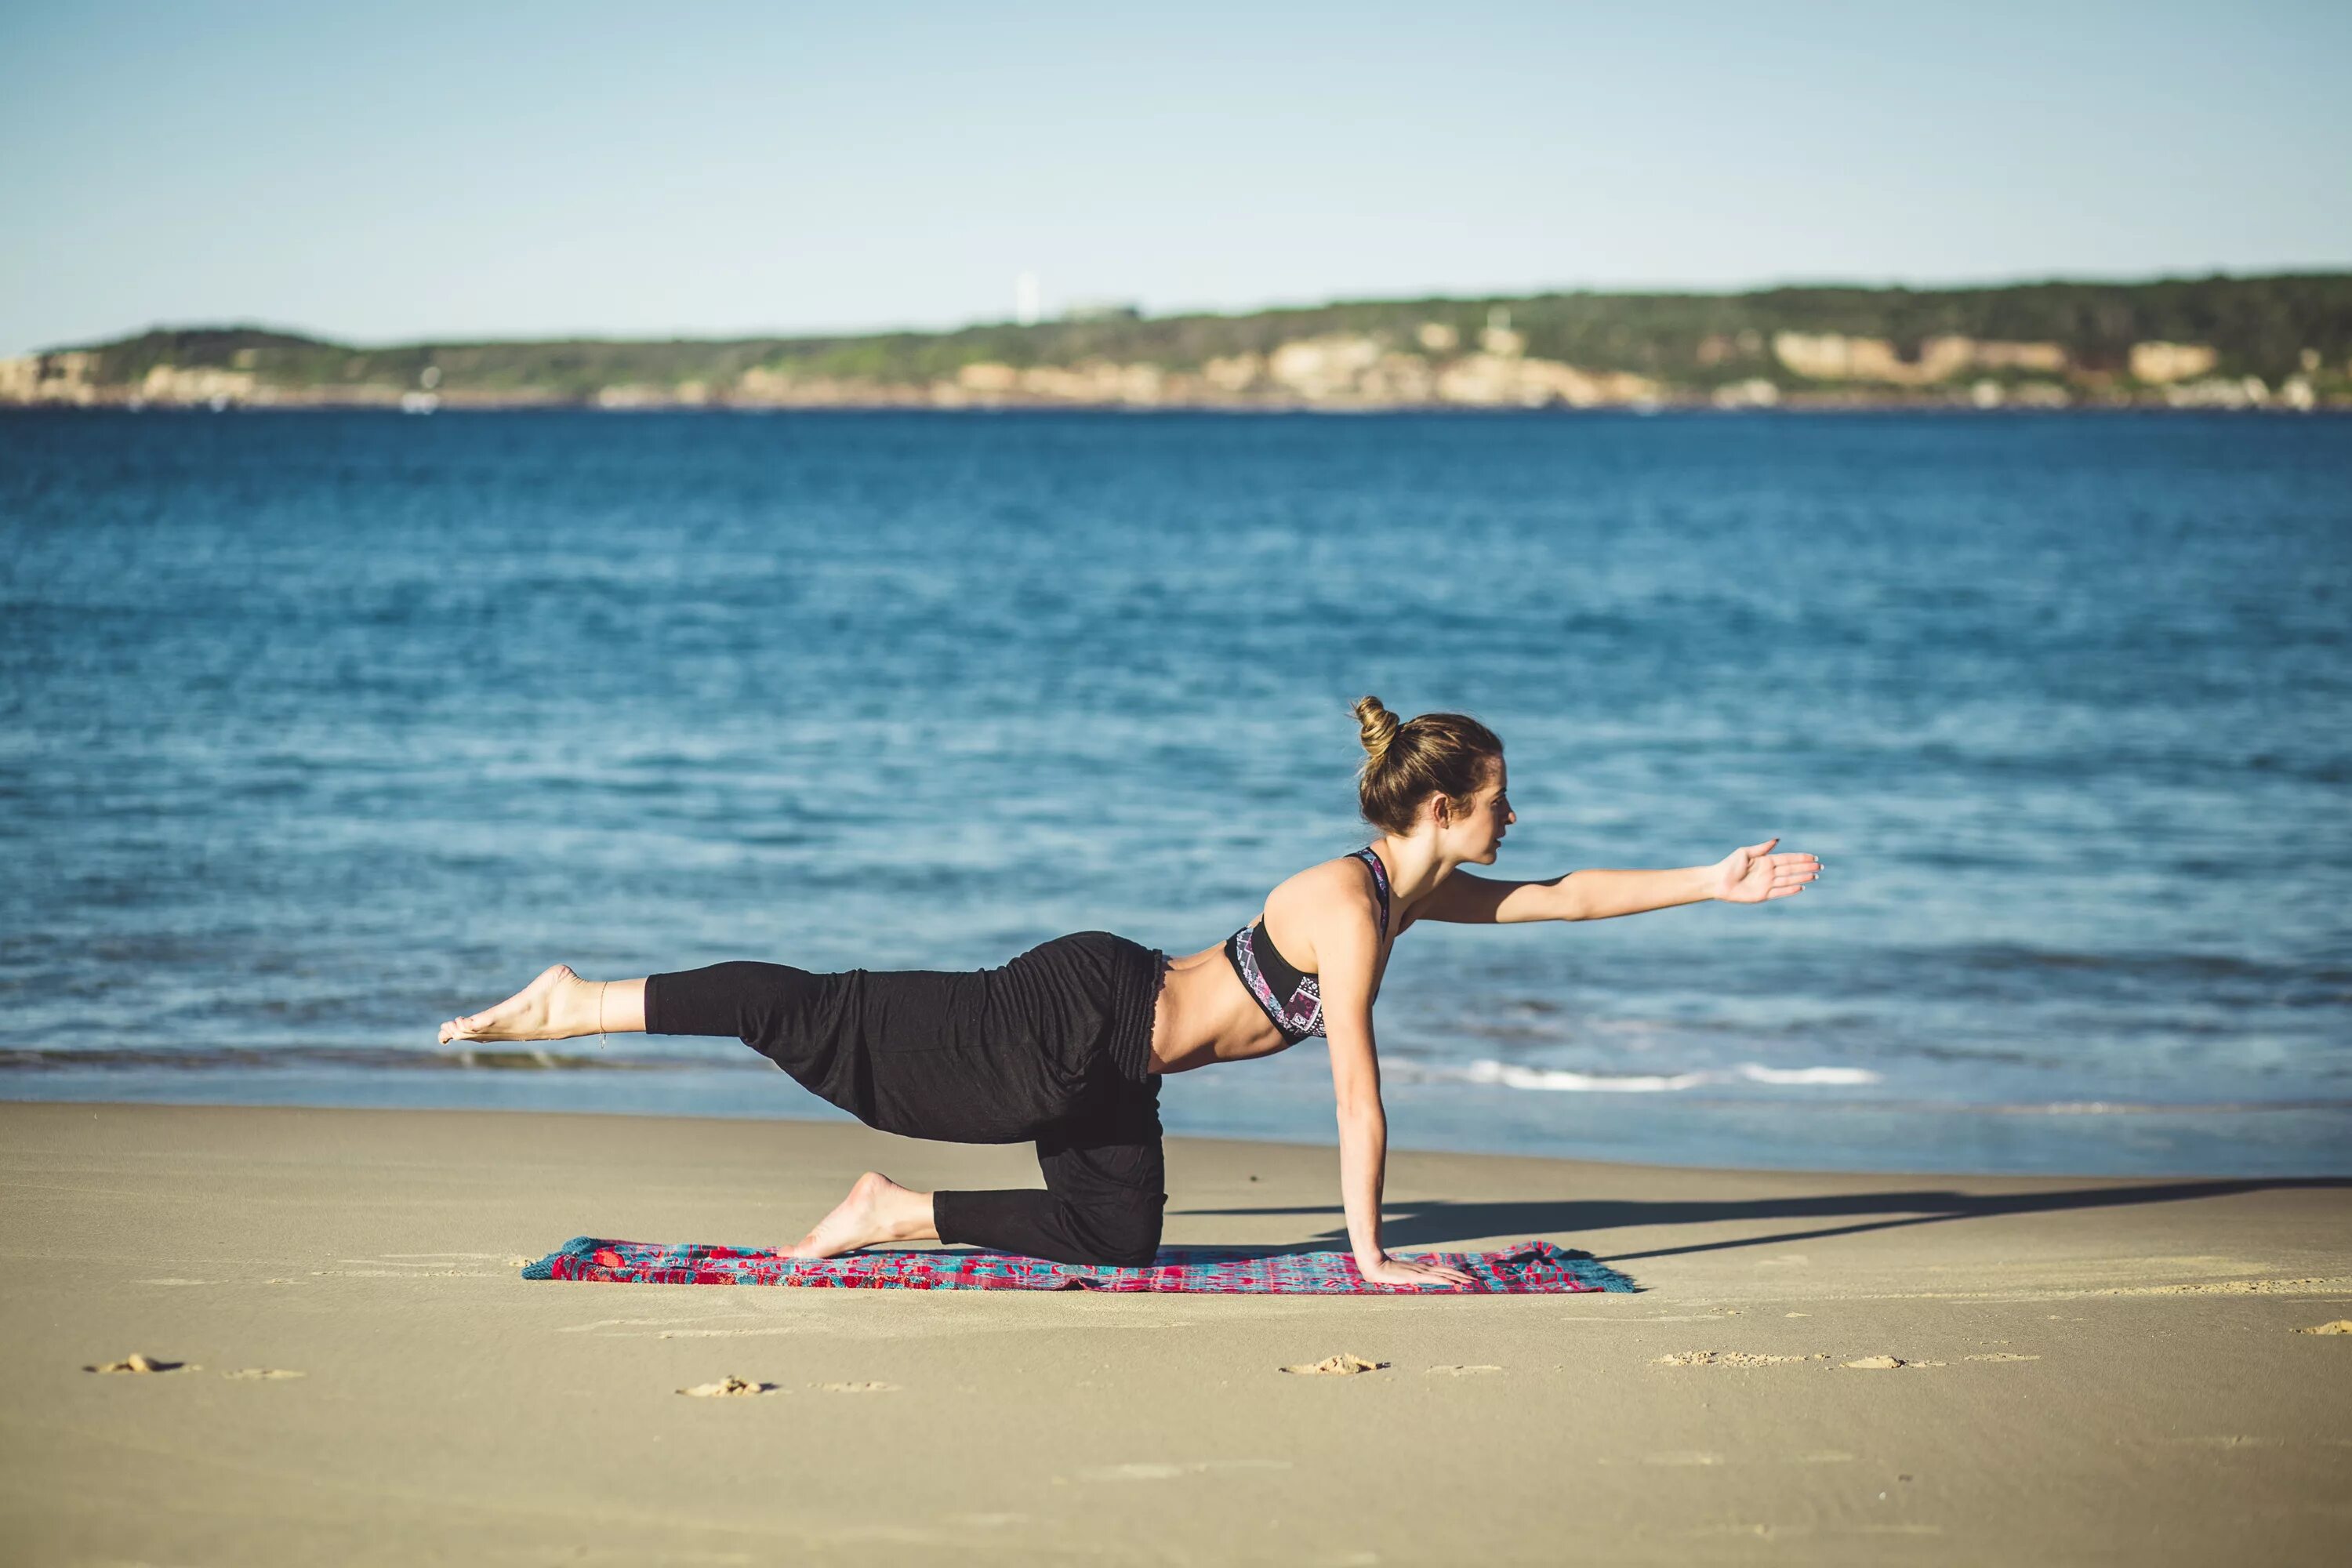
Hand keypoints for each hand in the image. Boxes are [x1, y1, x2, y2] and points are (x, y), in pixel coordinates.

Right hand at [1356, 1253, 1476, 1289]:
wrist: (1375, 1265)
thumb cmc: (1385, 1271)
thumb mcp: (1400, 1276)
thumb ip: (1407, 1277)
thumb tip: (1410, 1281)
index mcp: (1422, 1269)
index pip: (1442, 1270)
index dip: (1455, 1273)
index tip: (1466, 1278)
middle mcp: (1424, 1269)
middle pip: (1447, 1270)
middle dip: (1461, 1276)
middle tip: (1475, 1280)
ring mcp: (1420, 1272)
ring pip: (1444, 1274)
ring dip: (1457, 1278)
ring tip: (1469, 1282)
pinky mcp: (1416, 1276)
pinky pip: (1433, 1278)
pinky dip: (1445, 1279)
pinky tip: (1453, 1282)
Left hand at [1713, 837, 1818, 903]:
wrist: (1718, 881)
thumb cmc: (1729, 865)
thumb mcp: (1745, 853)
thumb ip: (1762, 848)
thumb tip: (1778, 840)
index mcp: (1766, 861)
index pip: (1787, 859)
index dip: (1800, 858)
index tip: (1813, 857)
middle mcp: (1769, 872)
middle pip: (1791, 869)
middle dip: (1806, 867)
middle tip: (1820, 867)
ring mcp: (1767, 884)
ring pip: (1789, 880)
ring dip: (1802, 878)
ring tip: (1815, 876)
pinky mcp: (1763, 895)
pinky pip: (1780, 892)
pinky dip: (1790, 890)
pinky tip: (1801, 887)